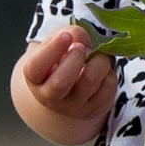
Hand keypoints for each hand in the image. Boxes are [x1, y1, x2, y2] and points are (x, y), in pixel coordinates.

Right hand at [14, 24, 118, 145]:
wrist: (70, 88)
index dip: (52, 49)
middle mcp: (50, 97)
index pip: (35, 67)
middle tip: (81, 48)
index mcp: (34, 78)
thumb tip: (89, 46)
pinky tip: (103, 71)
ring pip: (90, 81)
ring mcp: (72, 108)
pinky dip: (110, 72)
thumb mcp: (60, 42)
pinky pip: (108, 86)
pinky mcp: (94, 110)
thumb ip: (72, 35)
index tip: (66, 36)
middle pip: (60, 82)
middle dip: (75, 57)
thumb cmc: (62, 58)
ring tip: (97, 56)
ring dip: (99, 61)